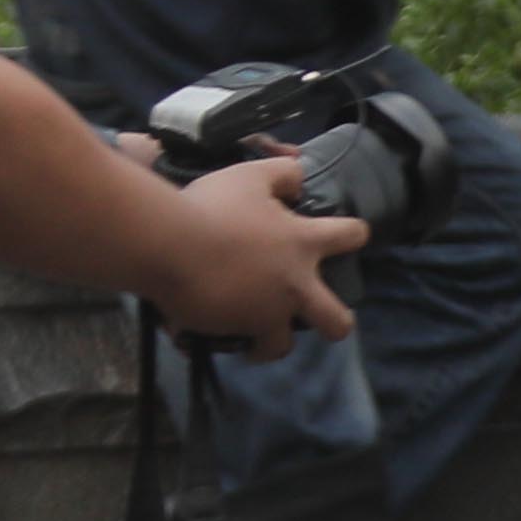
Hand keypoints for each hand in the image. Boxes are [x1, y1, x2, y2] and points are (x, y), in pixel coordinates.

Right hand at [159, 147, 362, 356]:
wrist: (167, 244)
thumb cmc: (211, 206)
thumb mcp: (251, 175)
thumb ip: (284, 174)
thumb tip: (299, 182)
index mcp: (302, 244)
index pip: (351, 236)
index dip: (353, 235)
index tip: (346, 237)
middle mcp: (293, 286)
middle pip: (338, 322)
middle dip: (336, 323)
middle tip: (317, 316)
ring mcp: (265, 315)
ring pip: (282, 346)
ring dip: (272, 340)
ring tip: (257, 332)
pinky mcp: (233, 332)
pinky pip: (231, 346)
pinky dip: (224, 341)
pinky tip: (212, 330)